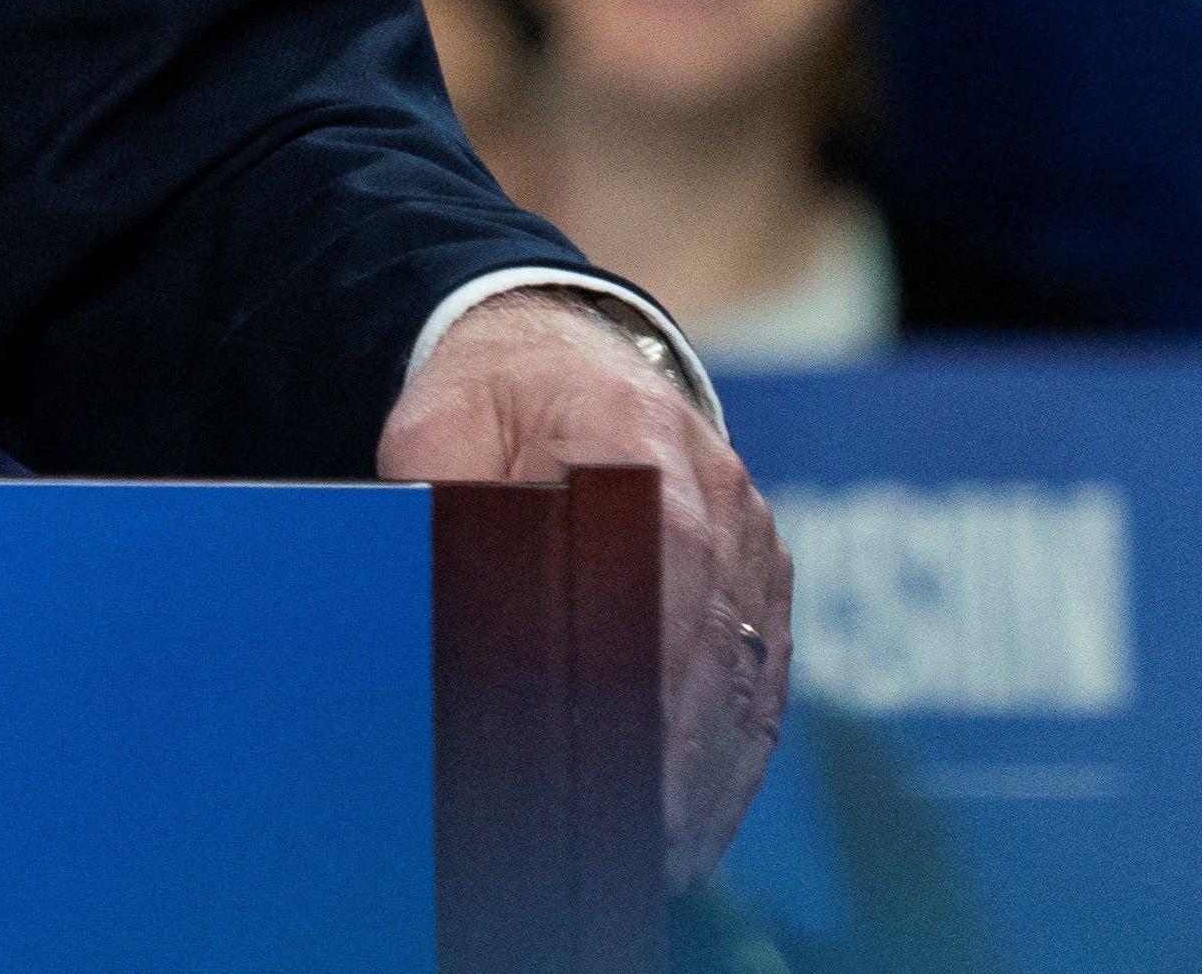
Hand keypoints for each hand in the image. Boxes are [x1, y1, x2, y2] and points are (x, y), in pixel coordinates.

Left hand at [377, 289, 787, 893]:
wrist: (565, 347)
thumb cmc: (485, 399)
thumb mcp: (436, 427)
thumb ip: (445, 505)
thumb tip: (452, 594)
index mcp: (626, 433)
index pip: (651, 567)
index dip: (640, 669)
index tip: (615, 753)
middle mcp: (713, 485)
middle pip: (706, 637)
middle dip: (674, 749)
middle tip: (633, 840)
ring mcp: (750, 531)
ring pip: (745, 668)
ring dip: (709, 769)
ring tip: (661, 854)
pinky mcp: (765, 570)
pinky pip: (763, 672)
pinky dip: (734, 749)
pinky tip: (699, 817)